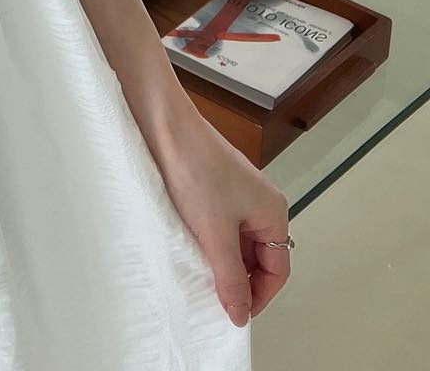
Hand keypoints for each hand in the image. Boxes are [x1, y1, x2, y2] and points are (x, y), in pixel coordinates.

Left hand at [152, 108, 292, 327]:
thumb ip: (230, 278)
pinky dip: (209, 240)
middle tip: (213, 298)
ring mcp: (238, 192)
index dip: (258, 296)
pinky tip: (190, 247)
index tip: (233, 314)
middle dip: (239, 279)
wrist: (163, 123)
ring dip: (222, 260)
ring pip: (237, 242)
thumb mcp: (215, 234)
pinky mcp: (215, 185)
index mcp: (274, 212)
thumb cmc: (194, 170)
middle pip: (259, 257)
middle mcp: (261, 202)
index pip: (277, 270)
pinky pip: (220, 224)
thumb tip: (241, 315)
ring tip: (199, 274)